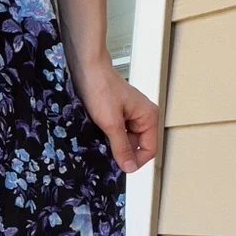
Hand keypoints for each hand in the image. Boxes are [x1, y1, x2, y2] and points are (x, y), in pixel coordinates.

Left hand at [71, 58, 159, 173]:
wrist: (85, 67)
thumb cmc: (100, 88)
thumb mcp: (111, 122)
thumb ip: (121, 146)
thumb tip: (130, 167)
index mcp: (149, 116)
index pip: (149, 148)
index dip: (136, 160)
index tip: (120, 166)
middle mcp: (143, 115)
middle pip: (137, 144)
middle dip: (122, 150)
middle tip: (105, 152)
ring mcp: (130, 112)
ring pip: (125, 138)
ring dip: (113, 142)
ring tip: (100, 140)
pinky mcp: (117, 111)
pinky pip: (117, 129)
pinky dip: (108, 133)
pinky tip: (97, 132)